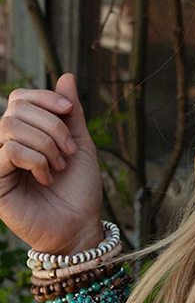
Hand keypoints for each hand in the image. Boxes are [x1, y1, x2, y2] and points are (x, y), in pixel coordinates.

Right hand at [0, 72, 102, 253]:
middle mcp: (6, 145)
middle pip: (16, 108)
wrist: (80, 226)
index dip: (44, 97)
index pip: (20, 98)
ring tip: (59, 166)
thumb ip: (70, 113)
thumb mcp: (80, 145)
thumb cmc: (79, 190)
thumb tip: (66, 75)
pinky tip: (47, 177)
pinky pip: (8, 151)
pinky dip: (35, 160)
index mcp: (25, 134)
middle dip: (51, 125)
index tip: (69, 111)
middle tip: (68, 152)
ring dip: (45, 143)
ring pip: (10, 126)